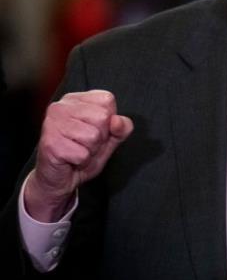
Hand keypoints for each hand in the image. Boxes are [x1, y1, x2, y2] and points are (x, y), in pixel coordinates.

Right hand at [25, 90, 133, 221]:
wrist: (59, 180)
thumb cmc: (82, 155)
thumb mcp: (110, 139)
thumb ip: (122, 127)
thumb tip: (117, 121)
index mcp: (77, 99)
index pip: (107, 100)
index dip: (108, 121)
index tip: (94, 130)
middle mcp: (62, 106)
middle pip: (102, 117)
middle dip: (100, 138)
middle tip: (85, 144)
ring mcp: (53, 123)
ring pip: (93, 136)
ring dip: (90, 151)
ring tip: (78, 151)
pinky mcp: (50, 143)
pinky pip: (82, 154)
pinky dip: (81, 161)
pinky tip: (70, 160)